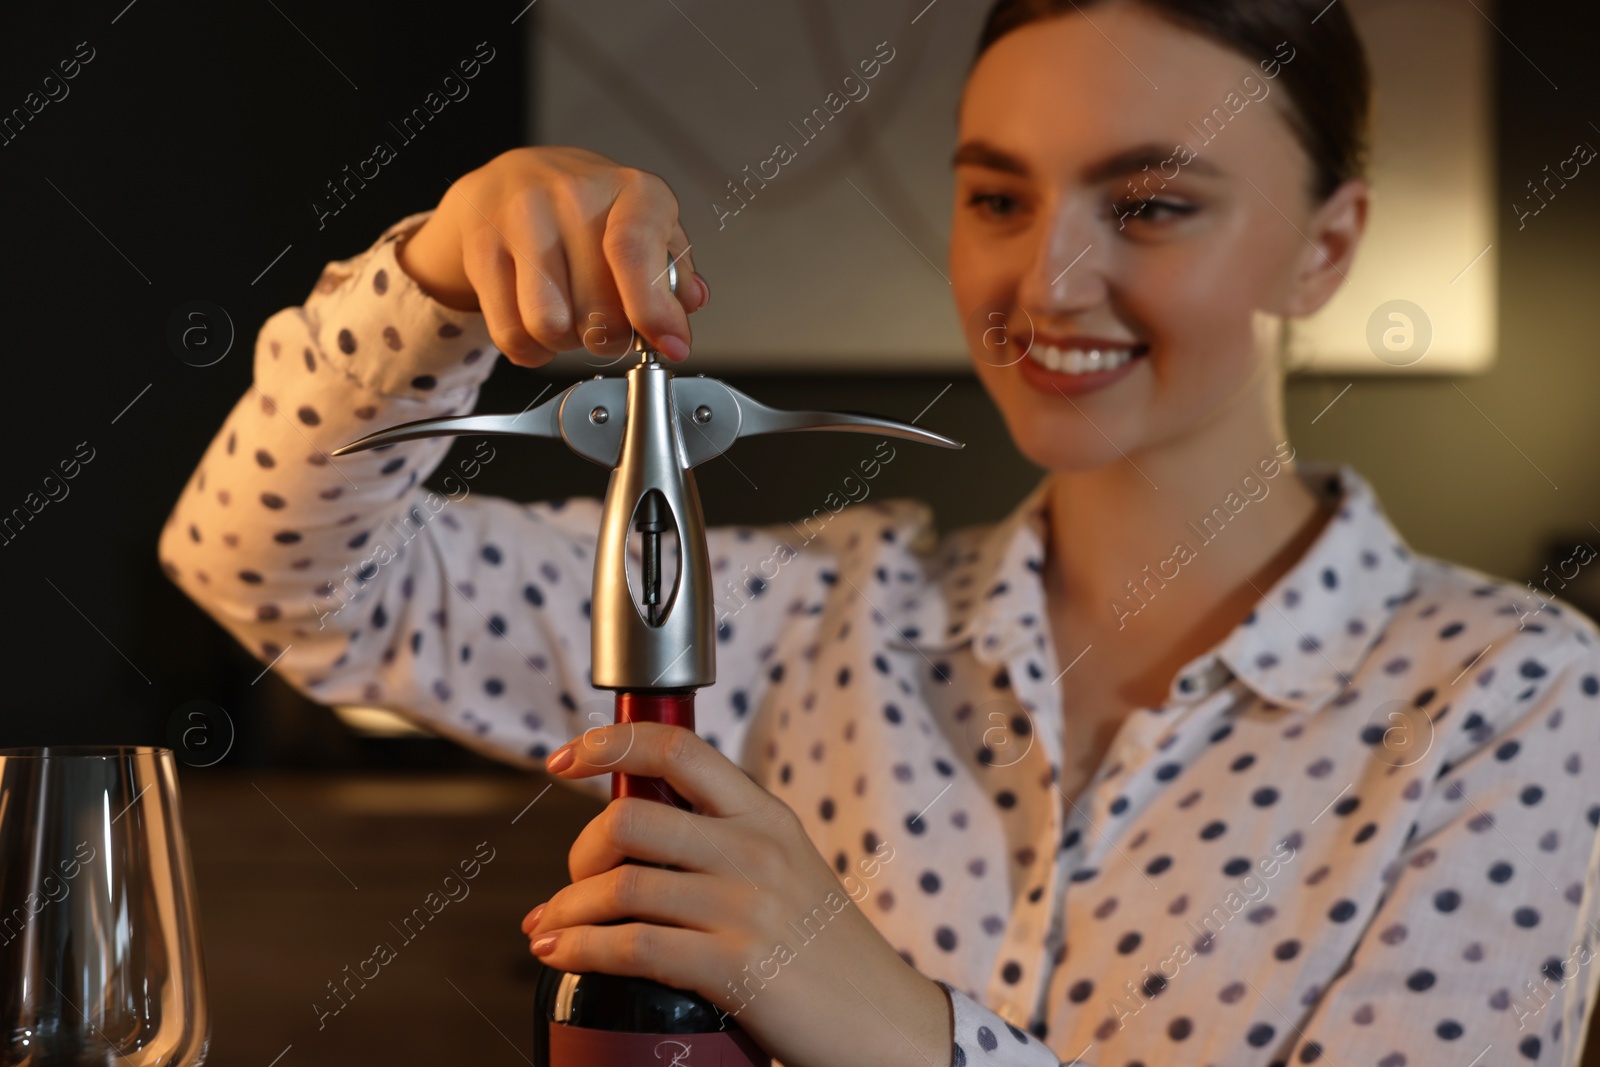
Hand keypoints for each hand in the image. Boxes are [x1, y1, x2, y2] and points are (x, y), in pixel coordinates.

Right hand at [395, 146, 708, 366]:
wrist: (509, 184)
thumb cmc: (590, 213)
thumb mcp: (648, 229)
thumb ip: (673, 273)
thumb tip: (684, 311)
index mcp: (632, 190)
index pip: (636, 254)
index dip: (653, 311)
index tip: (668, 345)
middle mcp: (573, 194)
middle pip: (598, 310)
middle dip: (611, 338)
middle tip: (607, 324)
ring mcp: (521, 218)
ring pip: (550, 326)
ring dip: (567, 343)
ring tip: (572, 318)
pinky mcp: (482, 248)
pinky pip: (512, 333)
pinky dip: (532, 348)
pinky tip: (539, 324)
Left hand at [522, 722, 952, 1066]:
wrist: (885, 1023)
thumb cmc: (825, 952)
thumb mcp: (787, 869)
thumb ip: (725, 840)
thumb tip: (635, 830)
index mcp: (766, 815)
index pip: (677, 750)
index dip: (609, 744)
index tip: (564, 759)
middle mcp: (755, 848)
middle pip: (630, 819)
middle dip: (580, 852)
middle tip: (574, 880)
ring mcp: (746, 905)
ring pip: (620, 887)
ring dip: (566, 910)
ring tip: (550, 927)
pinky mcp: (735, 964)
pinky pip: (632, 947)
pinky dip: (581, 950)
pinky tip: (560, 954)